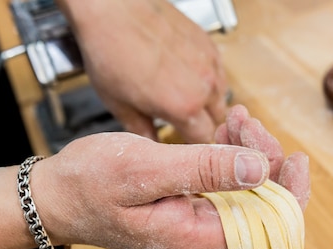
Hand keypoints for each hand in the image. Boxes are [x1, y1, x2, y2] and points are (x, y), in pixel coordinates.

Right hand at [31, 105, 309, 248]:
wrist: (56, 196)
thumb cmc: (90, 185)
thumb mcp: (146, 170)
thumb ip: (204, 170)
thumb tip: (260, 169)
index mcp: (200, 238)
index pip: (268, 225)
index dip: (290, 192)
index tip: (296, 157)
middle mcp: (205, 238)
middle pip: (260, 204)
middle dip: (264, 160)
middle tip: (246, 121)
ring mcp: (198, 224)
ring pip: (244, 190)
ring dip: (247, 152)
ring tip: (236, 117)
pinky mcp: (190, 208)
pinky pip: (223, 184)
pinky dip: (228, 155)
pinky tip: (226, 130)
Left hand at [57, 0, 227, 142]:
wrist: (111, 9)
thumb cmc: (110, 51)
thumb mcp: (120, 105)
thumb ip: (142, 134)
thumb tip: (152, 151)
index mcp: (184, 106)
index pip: (206, 143)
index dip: (195, 150)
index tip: (186, 149)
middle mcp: (203, 86)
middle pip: (219, 122)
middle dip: (204, 128)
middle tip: (183, 126)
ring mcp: (209, 63)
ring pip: (221, 97)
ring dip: (208, 105)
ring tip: (184, 100)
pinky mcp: (208, 45)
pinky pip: (219, 73)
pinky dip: (207, 81)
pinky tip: (186, 78)